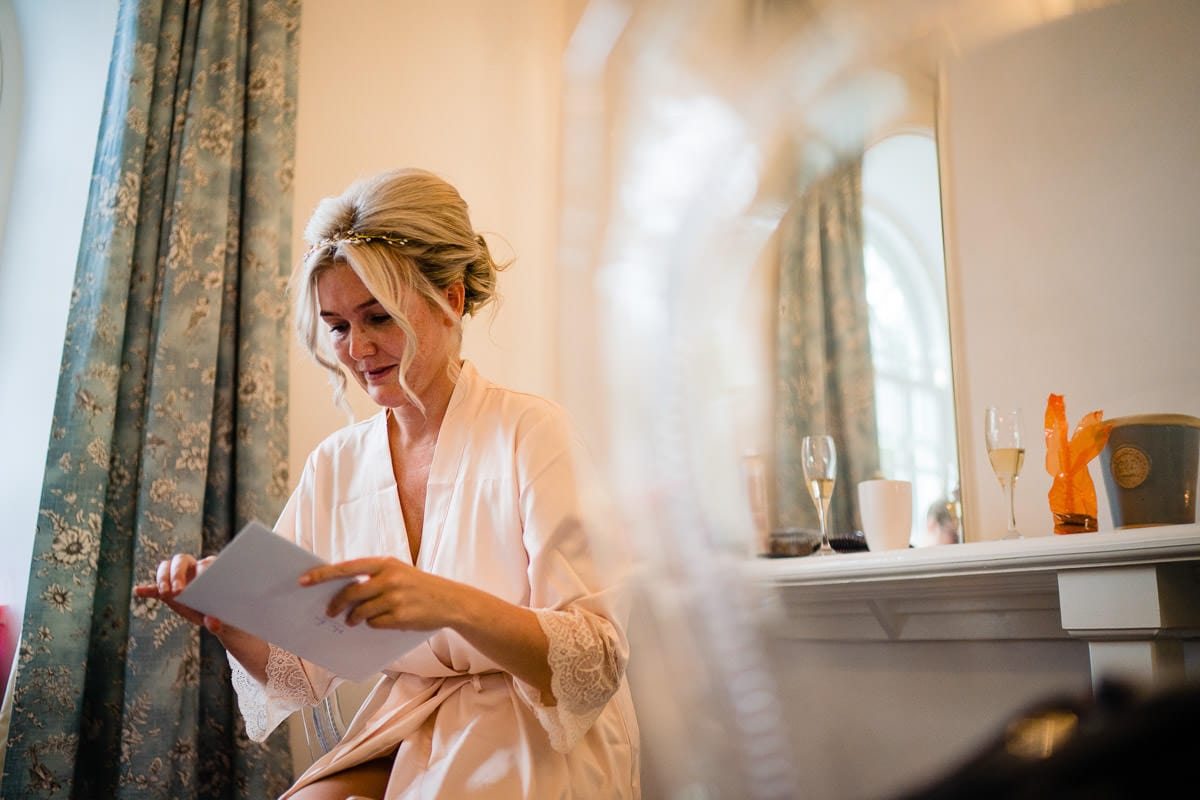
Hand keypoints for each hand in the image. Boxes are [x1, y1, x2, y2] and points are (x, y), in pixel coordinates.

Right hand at [133, 554, 225, 633]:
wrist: (218, 617)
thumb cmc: (224, 612)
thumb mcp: (225, 621)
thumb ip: (219, 622)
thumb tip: (213, 623)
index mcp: (212, 568)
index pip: (205, 562)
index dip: (202, 568)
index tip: (200, 579)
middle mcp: (193, 567)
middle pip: (181, 560)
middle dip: (177, 574)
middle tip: (178, 591)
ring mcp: (177, 578)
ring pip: (166, 568)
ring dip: (163, 579)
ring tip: (164, 593)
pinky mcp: (166, 591)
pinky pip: (155, 588)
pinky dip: (147, 589)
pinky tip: (138, 591)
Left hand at [299, 557, 461, 630]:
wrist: (451, 600)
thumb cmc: (418, 586)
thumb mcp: (398, 572)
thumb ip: (372, 577)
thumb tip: (340, 590)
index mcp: (385, 563)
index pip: (346, 568)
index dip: (322, 575)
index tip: (303, 580)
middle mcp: (389, 578)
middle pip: (350, 593)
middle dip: (336, 605)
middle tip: (329, 612)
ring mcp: (395, 598)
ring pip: (360, 612)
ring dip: (353, 618)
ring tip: (354, 620)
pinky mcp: (400, 617)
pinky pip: (375, 624)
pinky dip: (373, 624)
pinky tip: (382, 621)